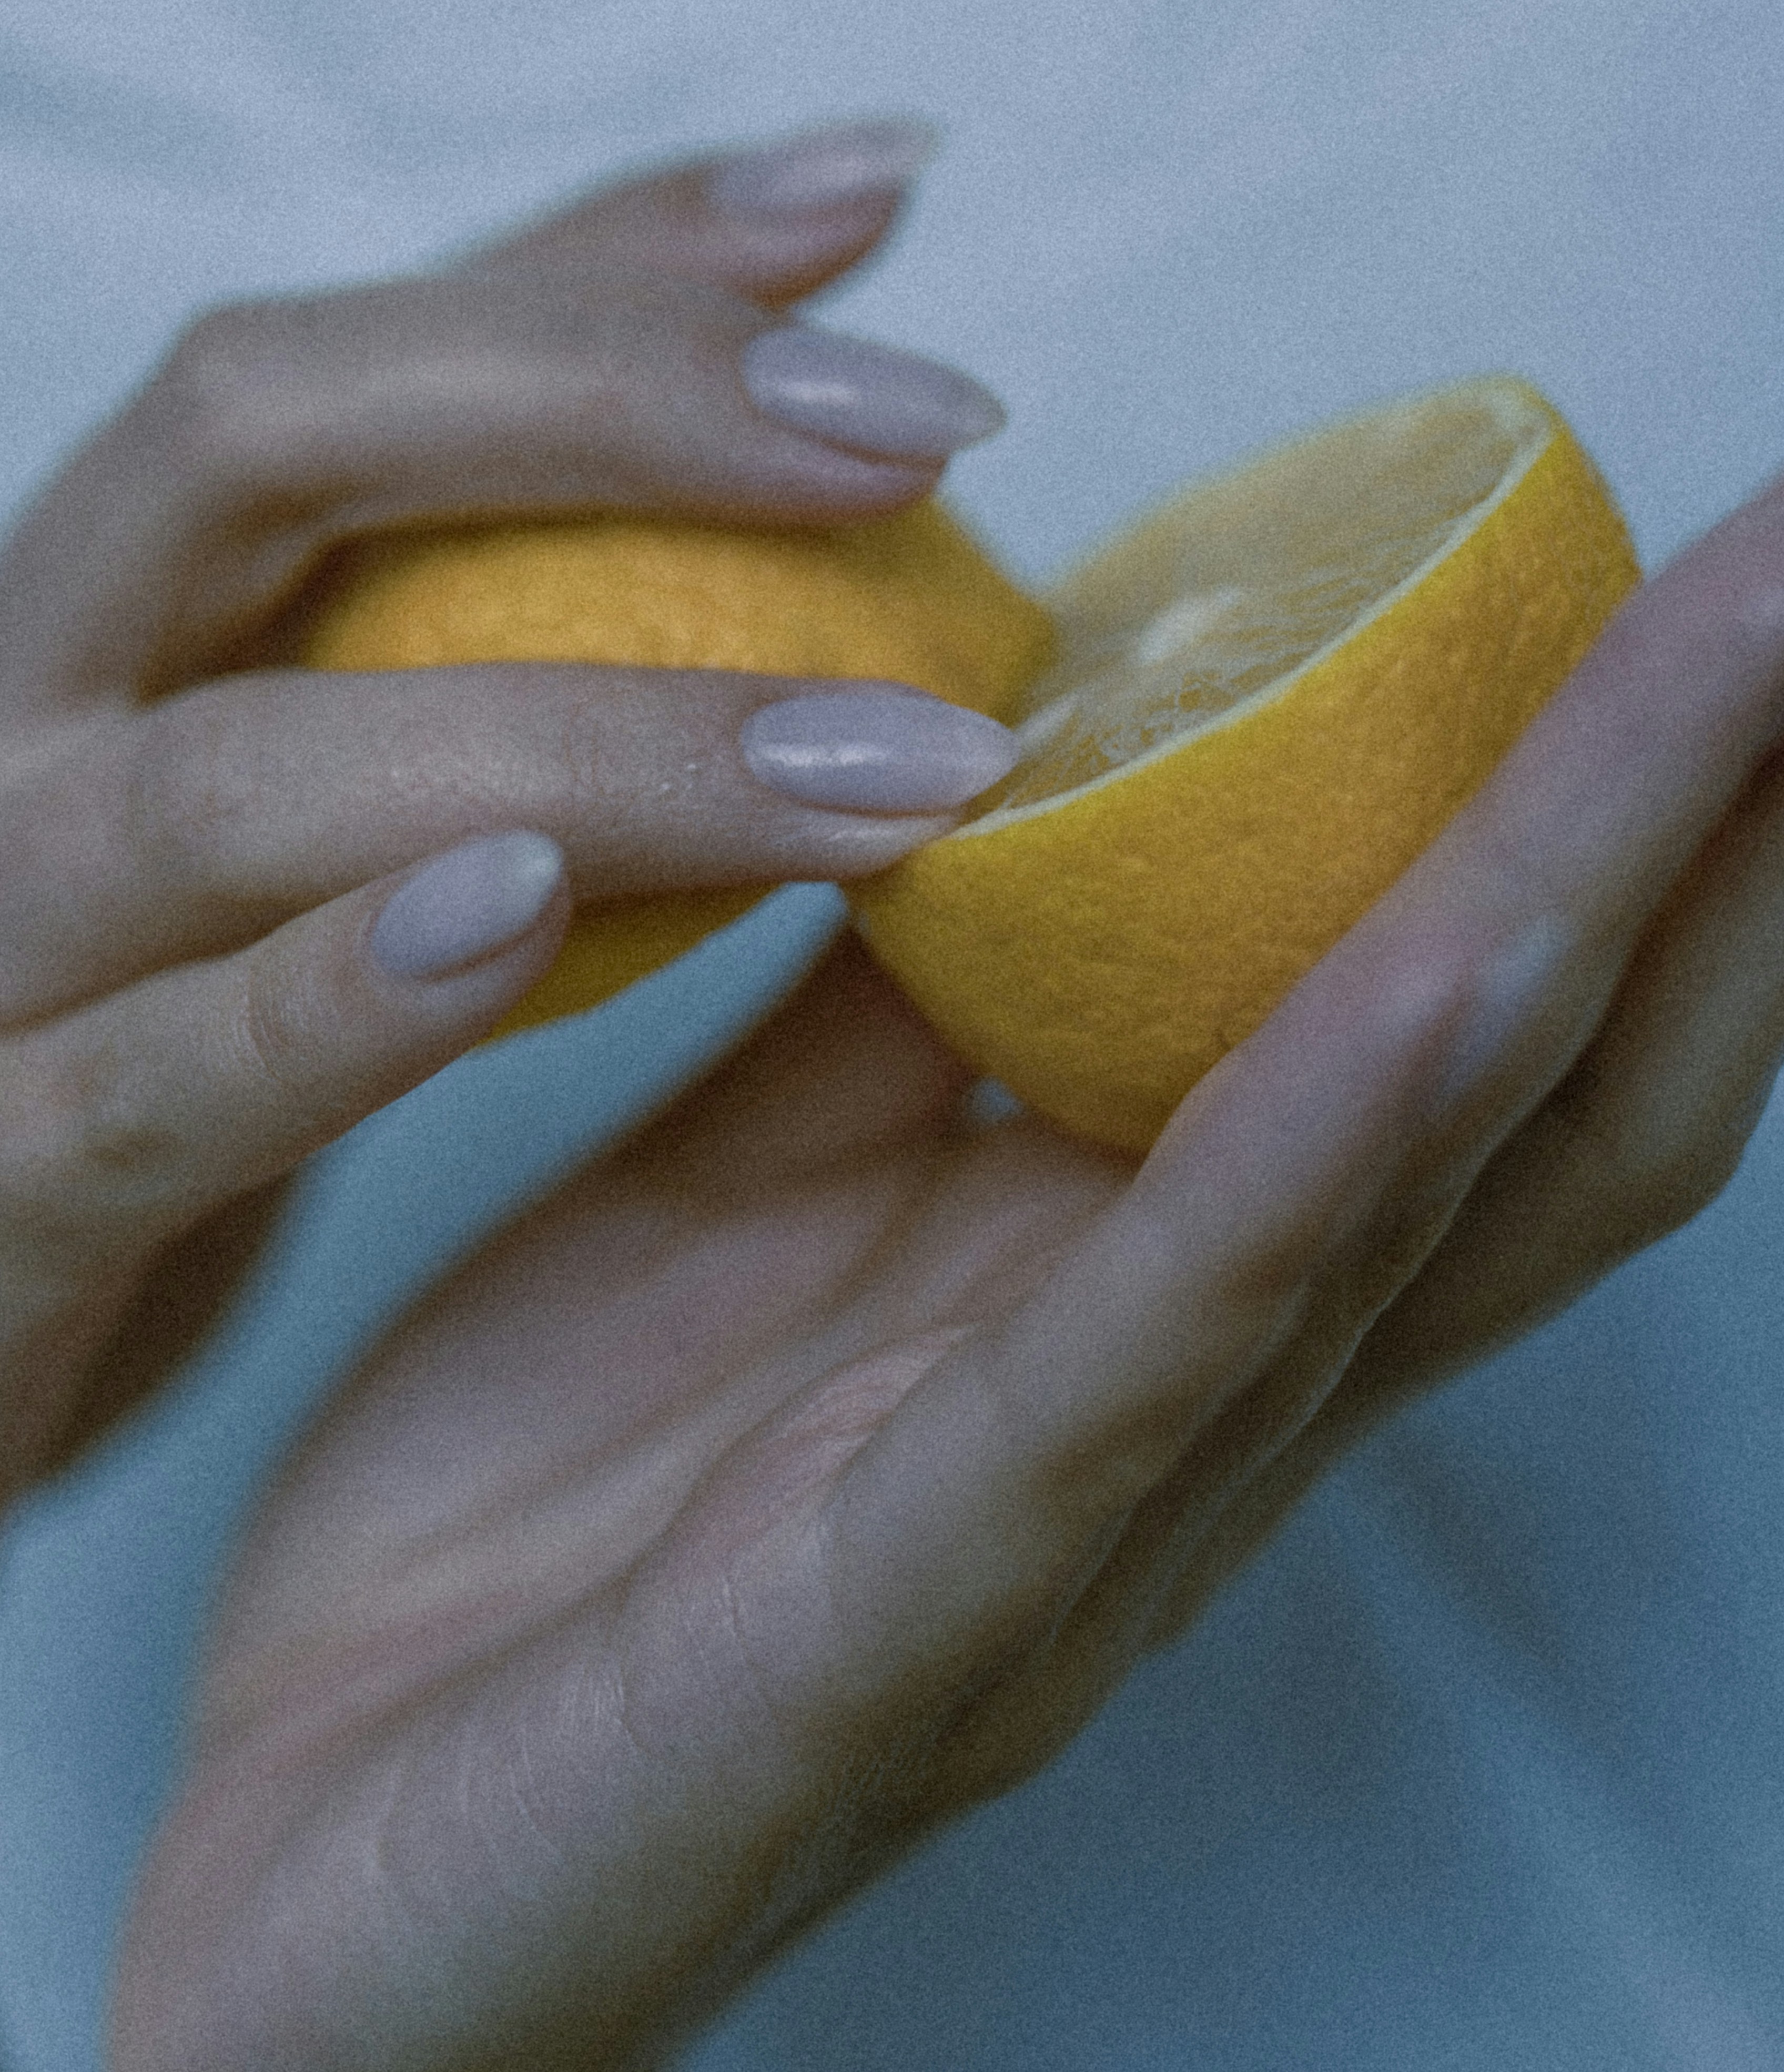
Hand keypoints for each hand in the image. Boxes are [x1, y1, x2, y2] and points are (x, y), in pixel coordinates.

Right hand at [0, 119, 1011, 1499]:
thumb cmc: (173, 986)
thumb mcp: (318, 730)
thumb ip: (531, 533)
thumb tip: (815, 283)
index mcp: (121, 591)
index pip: (357, 334)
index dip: (619, 268)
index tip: (880, 208)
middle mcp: (26, 702)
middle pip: (255, 436)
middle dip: (609, 402)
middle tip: (924, 432)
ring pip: (242, 779)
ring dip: (594, 751)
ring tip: (876, 763)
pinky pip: (149, 1089)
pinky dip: (332, 1008)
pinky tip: (524, 928)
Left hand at [114, 462, 1783, 2069]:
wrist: (302, 1904)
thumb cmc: (537, 1547)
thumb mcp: (718, 1211)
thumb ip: (875, 1023)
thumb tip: (988, 749)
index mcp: (1121, 1300)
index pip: (1432, 1021)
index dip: (1585, 797)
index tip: (1675, 576)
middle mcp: (1174, 1410)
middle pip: (1510, 1083)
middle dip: (1680, 810)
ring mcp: (1079, 1527)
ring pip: (1404, 1186)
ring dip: (1581, 908)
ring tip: (1728, 674)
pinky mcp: (909, 1618)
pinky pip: (1151, 1357)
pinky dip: (1320, 1151)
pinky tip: (1446, 978)